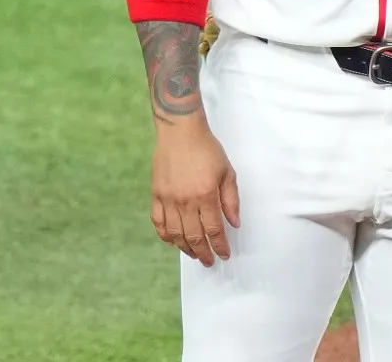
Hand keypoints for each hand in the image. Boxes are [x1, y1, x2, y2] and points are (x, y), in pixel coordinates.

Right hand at [151, 115, 239, 266]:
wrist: (180, 131)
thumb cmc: (206, 148)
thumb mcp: (226, 172)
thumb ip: (231, 199)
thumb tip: (234, 223)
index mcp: (206, 195)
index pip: (214, 230)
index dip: (220, 246)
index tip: (224, 255)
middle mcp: (186, 201)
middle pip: (194, 237)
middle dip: (203, 253)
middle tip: (209, 260)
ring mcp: (168, 199)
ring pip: (175, 234)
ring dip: (185, 248)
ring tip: (193, 254)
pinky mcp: (156, 194)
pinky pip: (158, 222)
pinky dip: (165, 235)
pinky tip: (172, 240)